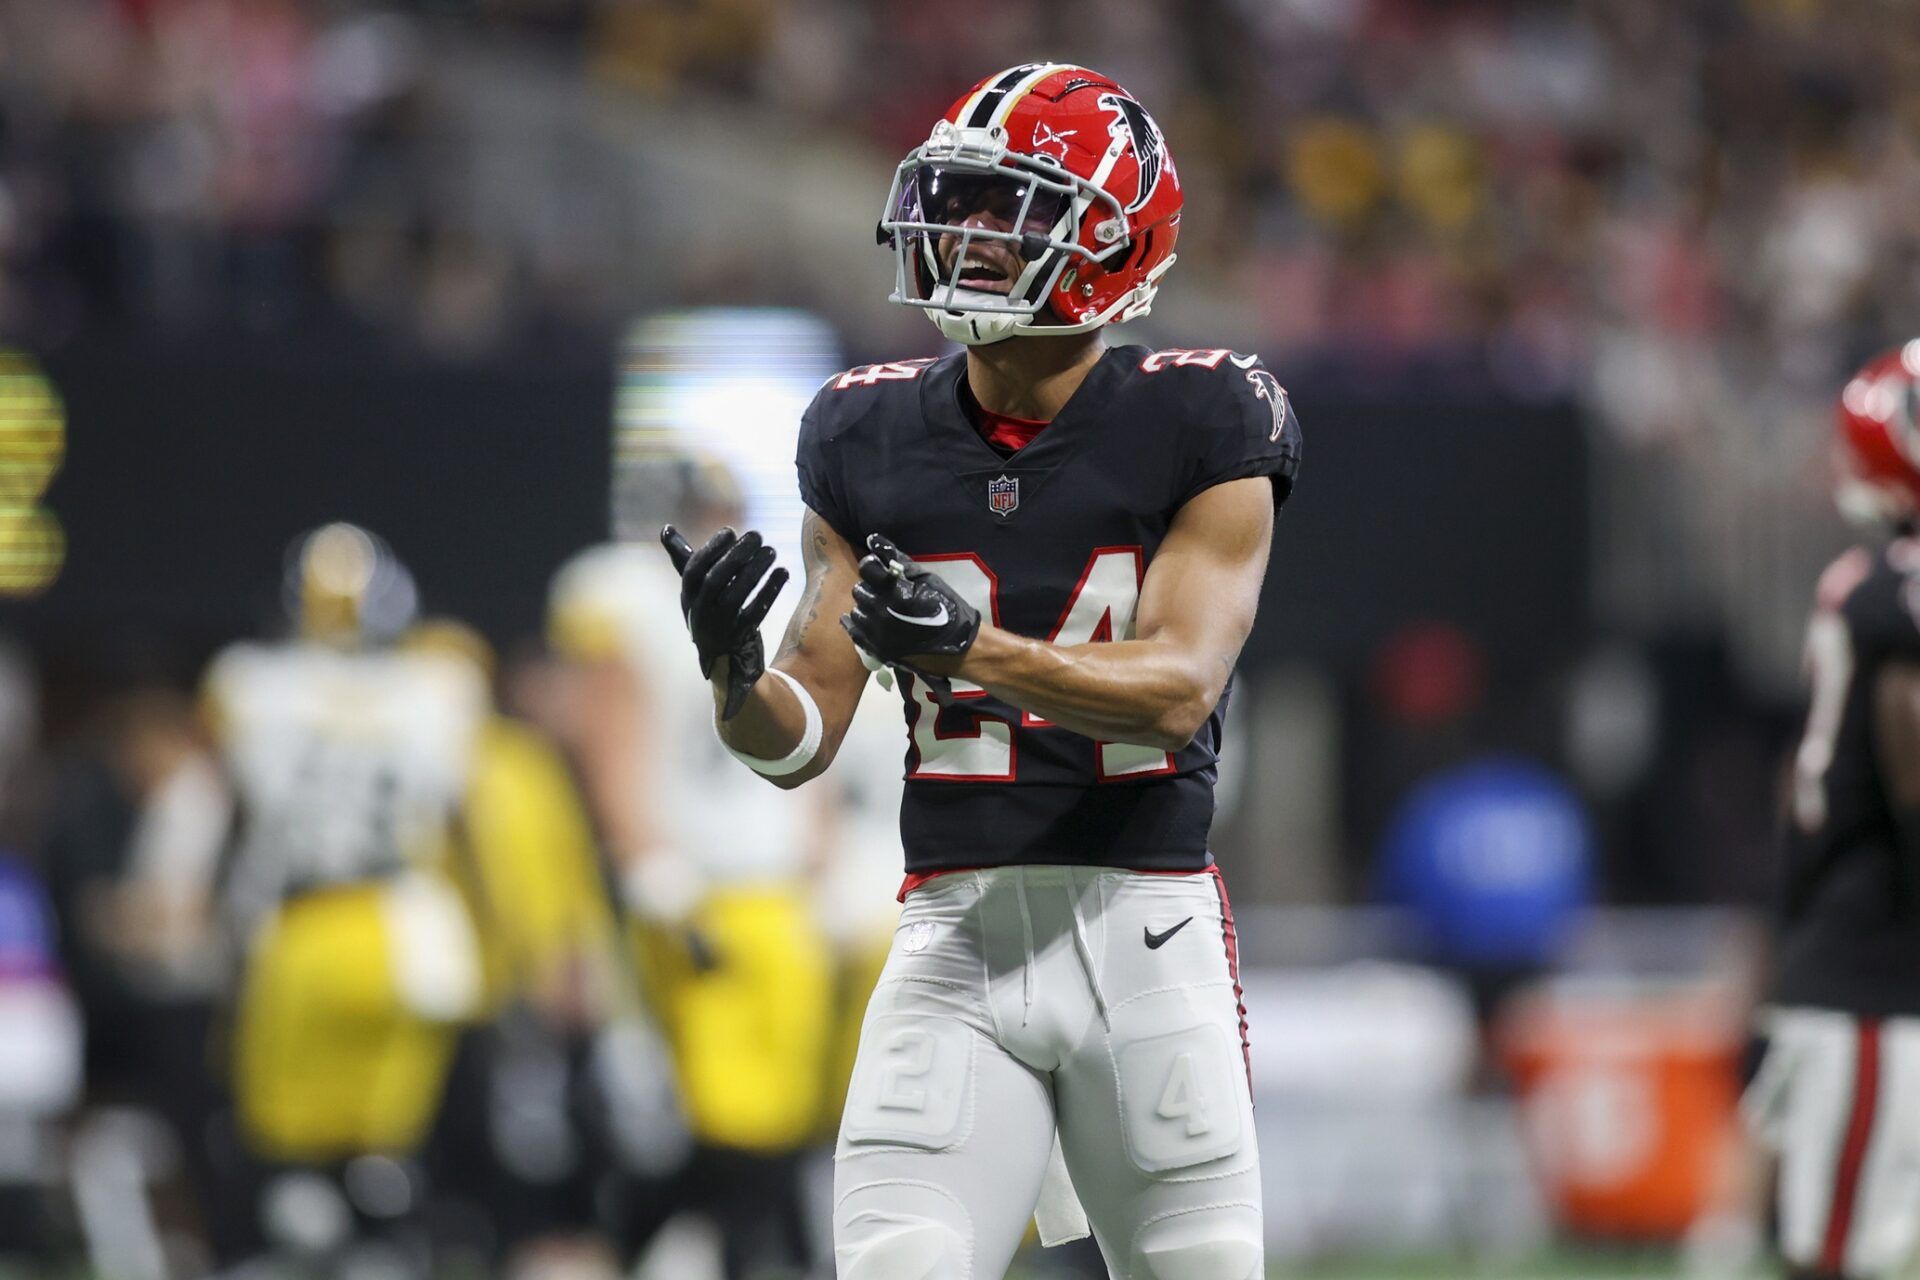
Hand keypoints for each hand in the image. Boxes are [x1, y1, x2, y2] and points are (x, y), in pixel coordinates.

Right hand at [661, 525, 787, 719]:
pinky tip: (783, 572)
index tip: (730, 531)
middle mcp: (700, 612)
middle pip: (716, 579)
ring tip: (772, 550)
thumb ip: (684, 559)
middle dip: (736, 554)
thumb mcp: (694, 590)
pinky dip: (770, 590)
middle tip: (757, 535)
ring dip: (756, 569)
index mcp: (687, 597)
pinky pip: (756, 612)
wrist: (724, 660)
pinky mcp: (740, 637)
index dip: (710, 549)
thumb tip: (666, 528)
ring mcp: (719, 627)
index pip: (694, 569)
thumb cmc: (709, 613)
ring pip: (736, 595)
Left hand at [840, 534, 980, 674]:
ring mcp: (877, 633)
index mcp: (894, 591)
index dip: (873, 565)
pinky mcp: (877, 649)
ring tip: (883, 608)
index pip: (867, 568)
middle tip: (886, 591)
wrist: (960, 645)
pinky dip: (858, 624)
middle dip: (871, 587)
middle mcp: (881, 612)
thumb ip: (897, 558)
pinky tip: (868, 620)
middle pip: (860, 590)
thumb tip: (873, 540)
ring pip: (857, 611)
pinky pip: (855, 633)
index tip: (881, 569)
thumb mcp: (926, 577)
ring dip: (867, 607)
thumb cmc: (947, 606)